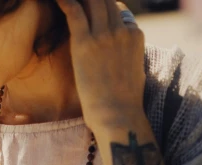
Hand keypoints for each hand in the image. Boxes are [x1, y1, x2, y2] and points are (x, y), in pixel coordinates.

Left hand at [54, 0, 145, 130]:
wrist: (118, 116)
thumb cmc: (124, 103)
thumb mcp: (135, 73)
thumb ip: (130, 56)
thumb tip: (125, 57)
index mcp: (135, 36)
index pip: (119, 11)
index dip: (106, 10)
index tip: (93, 13)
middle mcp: (121, 30)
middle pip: (105, 1)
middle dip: (93, 0)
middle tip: (82, 5)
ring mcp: (104, 35)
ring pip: (92, 1)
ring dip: (82, 1)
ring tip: (66, 2)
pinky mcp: (85, 43)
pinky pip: (75, 11)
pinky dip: (66, 2)